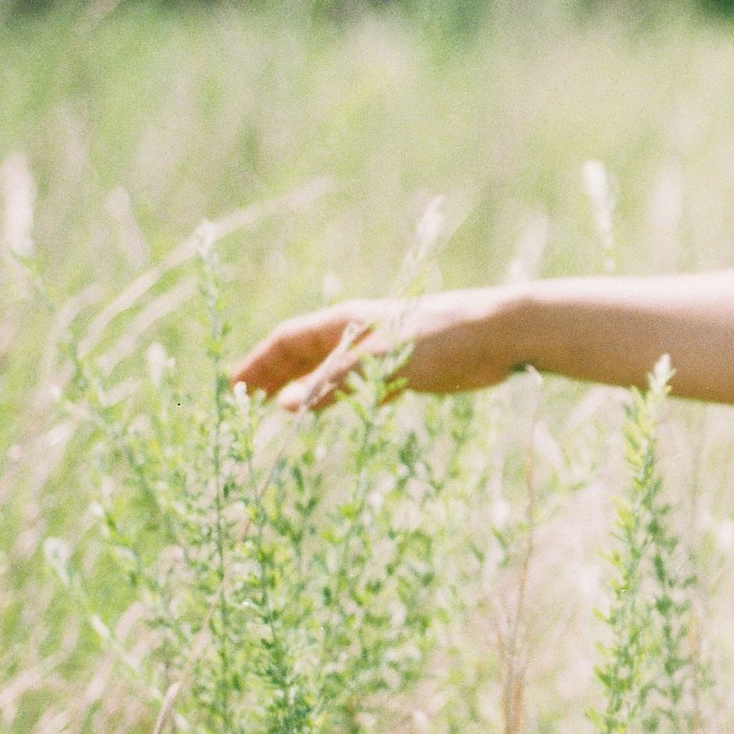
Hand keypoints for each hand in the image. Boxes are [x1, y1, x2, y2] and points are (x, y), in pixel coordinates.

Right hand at [231, 287, 523, 409]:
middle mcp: (361, 332)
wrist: (500, 334)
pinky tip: (344, 411)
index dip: (259, 363)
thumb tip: (283, 406)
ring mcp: (386, 349)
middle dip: (276, 376)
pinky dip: (348, 395)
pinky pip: (368, 382)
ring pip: (335, 369)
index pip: (288, 340)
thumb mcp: (378, 363)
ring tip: (284, 411)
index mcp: (346, 322)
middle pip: (306, 353)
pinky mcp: (412, 366)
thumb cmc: (440, 339)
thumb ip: (332, 384)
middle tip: (247, 403)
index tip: (233, 388)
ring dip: (309, 388)